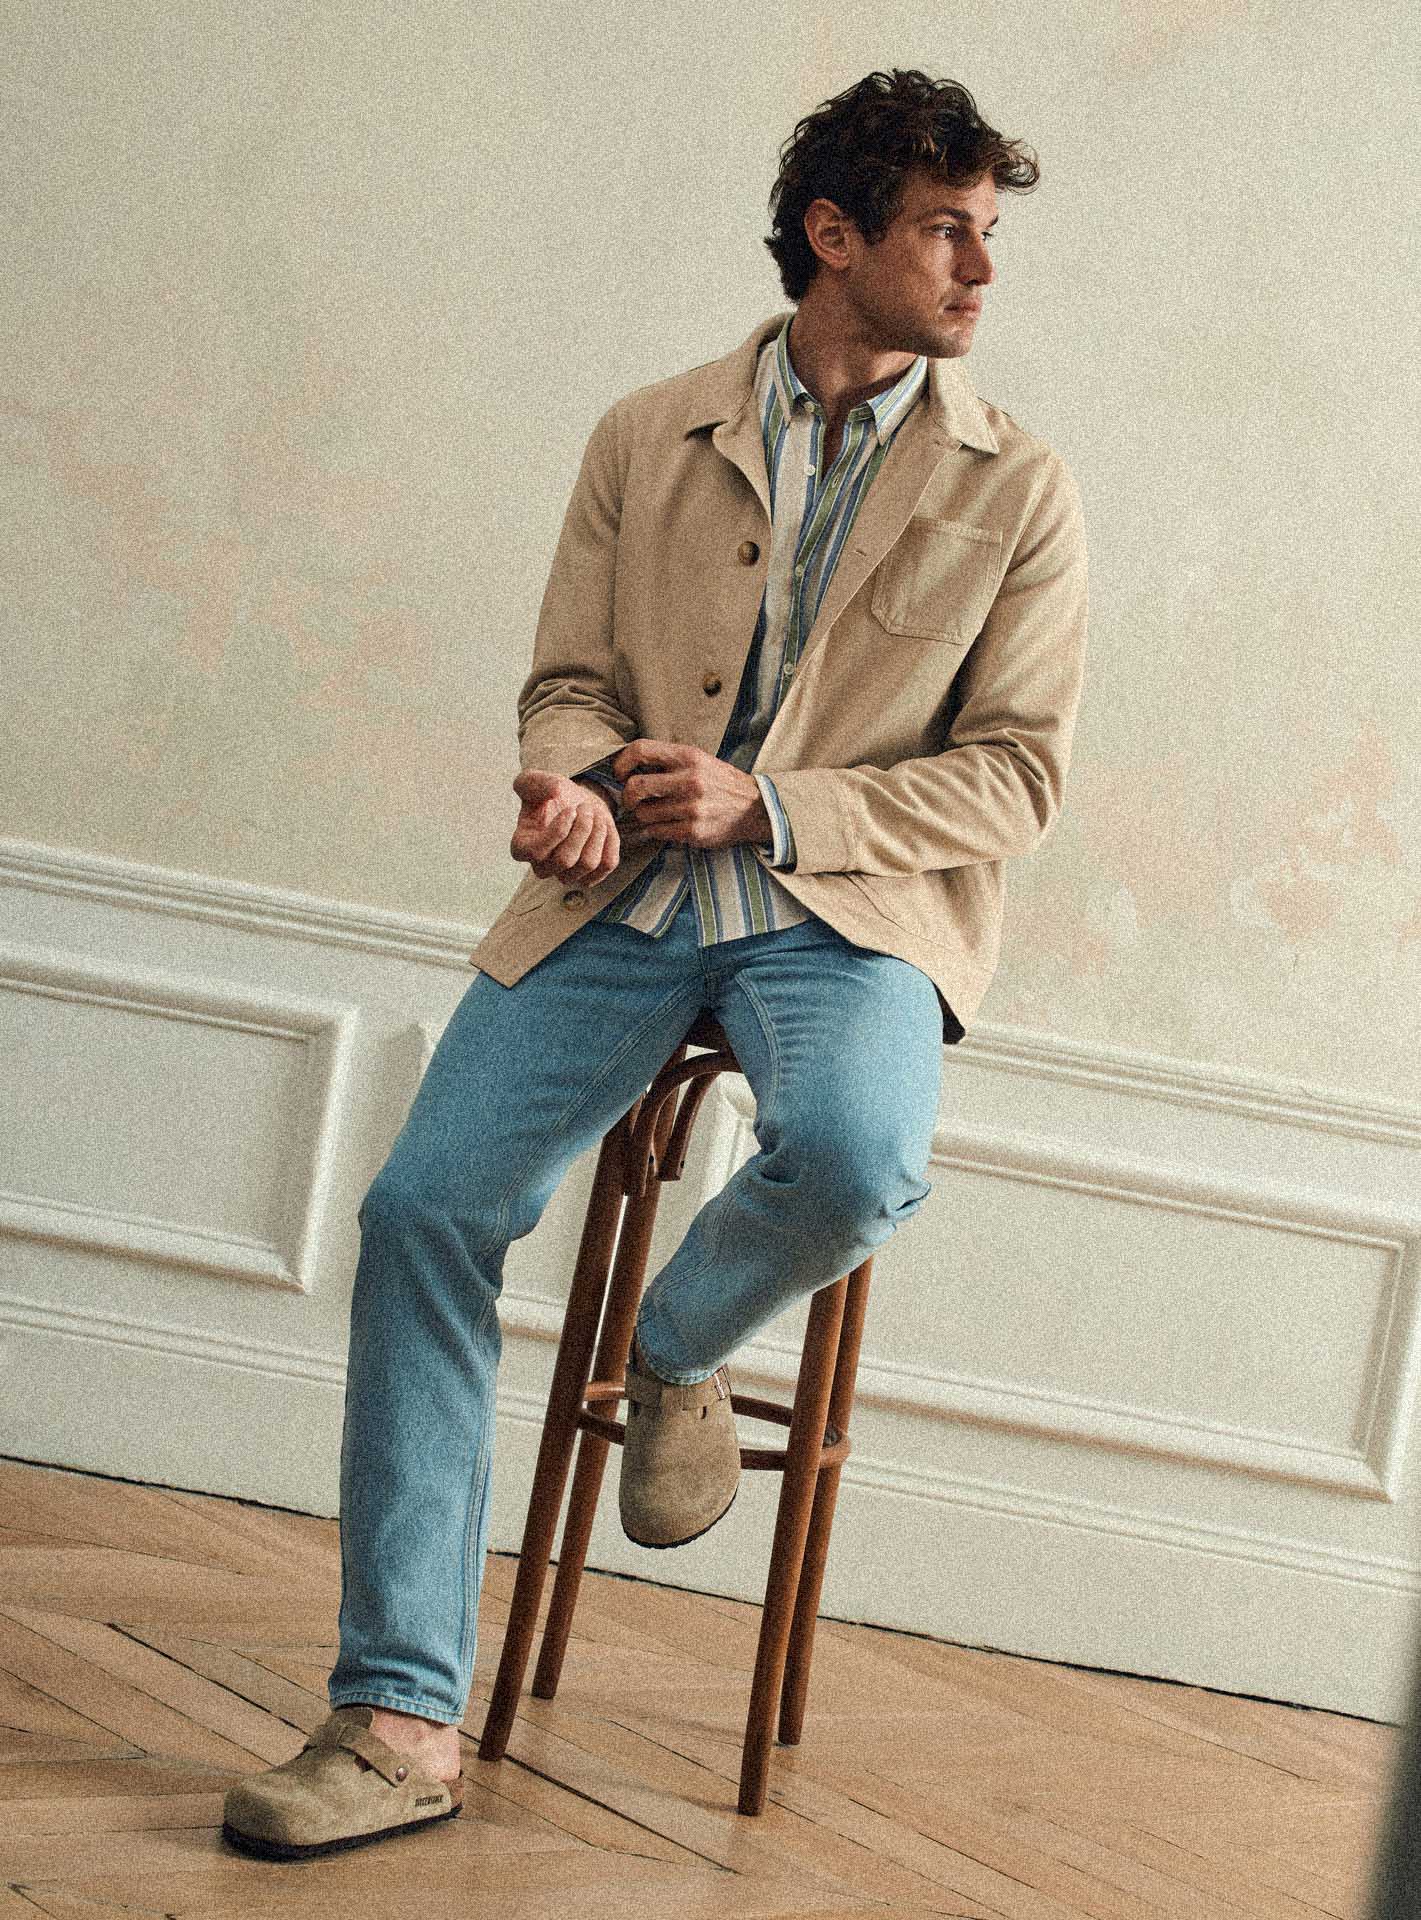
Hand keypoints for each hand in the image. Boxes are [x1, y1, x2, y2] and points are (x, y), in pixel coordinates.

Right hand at [511, 770, 620, 883]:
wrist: (576, 804)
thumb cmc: (551, 796)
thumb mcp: (535, 780)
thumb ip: (536, 782)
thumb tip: (555, 791)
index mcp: (522, 847)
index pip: (536, 852)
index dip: (557, 832)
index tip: (570, 810)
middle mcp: (542, 867)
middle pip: (566, 859)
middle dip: (582, 828)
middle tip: (585, 807)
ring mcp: (567, 875)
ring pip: (588, 863)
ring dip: (597, 832)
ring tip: (594, 812)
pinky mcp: (591, 876)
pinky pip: (607, 864)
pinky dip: (610, 840)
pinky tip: (602, 825)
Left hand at [611, 739, 772, 849]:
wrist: (755, 809)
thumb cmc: (721, 783)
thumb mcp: (699, 761)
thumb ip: (669, 761)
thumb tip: (630, 767)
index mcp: (688, 757)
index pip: (641, 750)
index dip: (622, 762)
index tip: (620, 773)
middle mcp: (689, 780)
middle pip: (636, 786)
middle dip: (627, 796)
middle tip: (631, 800)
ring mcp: (691, 807)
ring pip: (644, 813)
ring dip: (644, 815)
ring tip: (655, 813)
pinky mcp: (693, 830)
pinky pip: (658, 831)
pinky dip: (656, 830)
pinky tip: (665, 825)